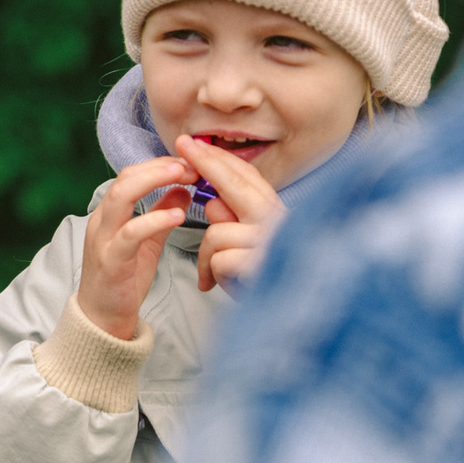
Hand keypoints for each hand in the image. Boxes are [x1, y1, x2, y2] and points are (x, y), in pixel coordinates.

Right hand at [75, 154, 194, 339]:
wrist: (102, 319)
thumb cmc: (123, 280)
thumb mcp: (147, 242)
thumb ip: (161, 214)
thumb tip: (183, 189)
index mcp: (109, 214)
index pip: (131, 175)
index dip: (159, 164)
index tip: (189, 164)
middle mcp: (102, 221)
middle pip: (125, 178)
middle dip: (158, 167)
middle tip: (189, 165)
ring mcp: (103, 240)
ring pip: (121, 197)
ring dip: (153, 181)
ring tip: (184, 177)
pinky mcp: (111, 260)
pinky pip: (131, 233)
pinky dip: (155, 220)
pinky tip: (178, 216)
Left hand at [177, 135, 288, 291]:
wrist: (280, 318)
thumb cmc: (260, 282)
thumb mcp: (244, 247)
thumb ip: (231, 220)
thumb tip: (212, 202)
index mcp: (276, 216)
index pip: (249, 178)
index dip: (221, 160)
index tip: (197, 144)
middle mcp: (279, 224)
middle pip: (238, 186)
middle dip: (207, 163)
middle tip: (183, 144)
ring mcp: (271, 243)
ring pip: (217, 232)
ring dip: (206, 254)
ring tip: (212, 273)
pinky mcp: (259, 266)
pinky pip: (218, 258)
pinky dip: (211, 273)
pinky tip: (217, 285)